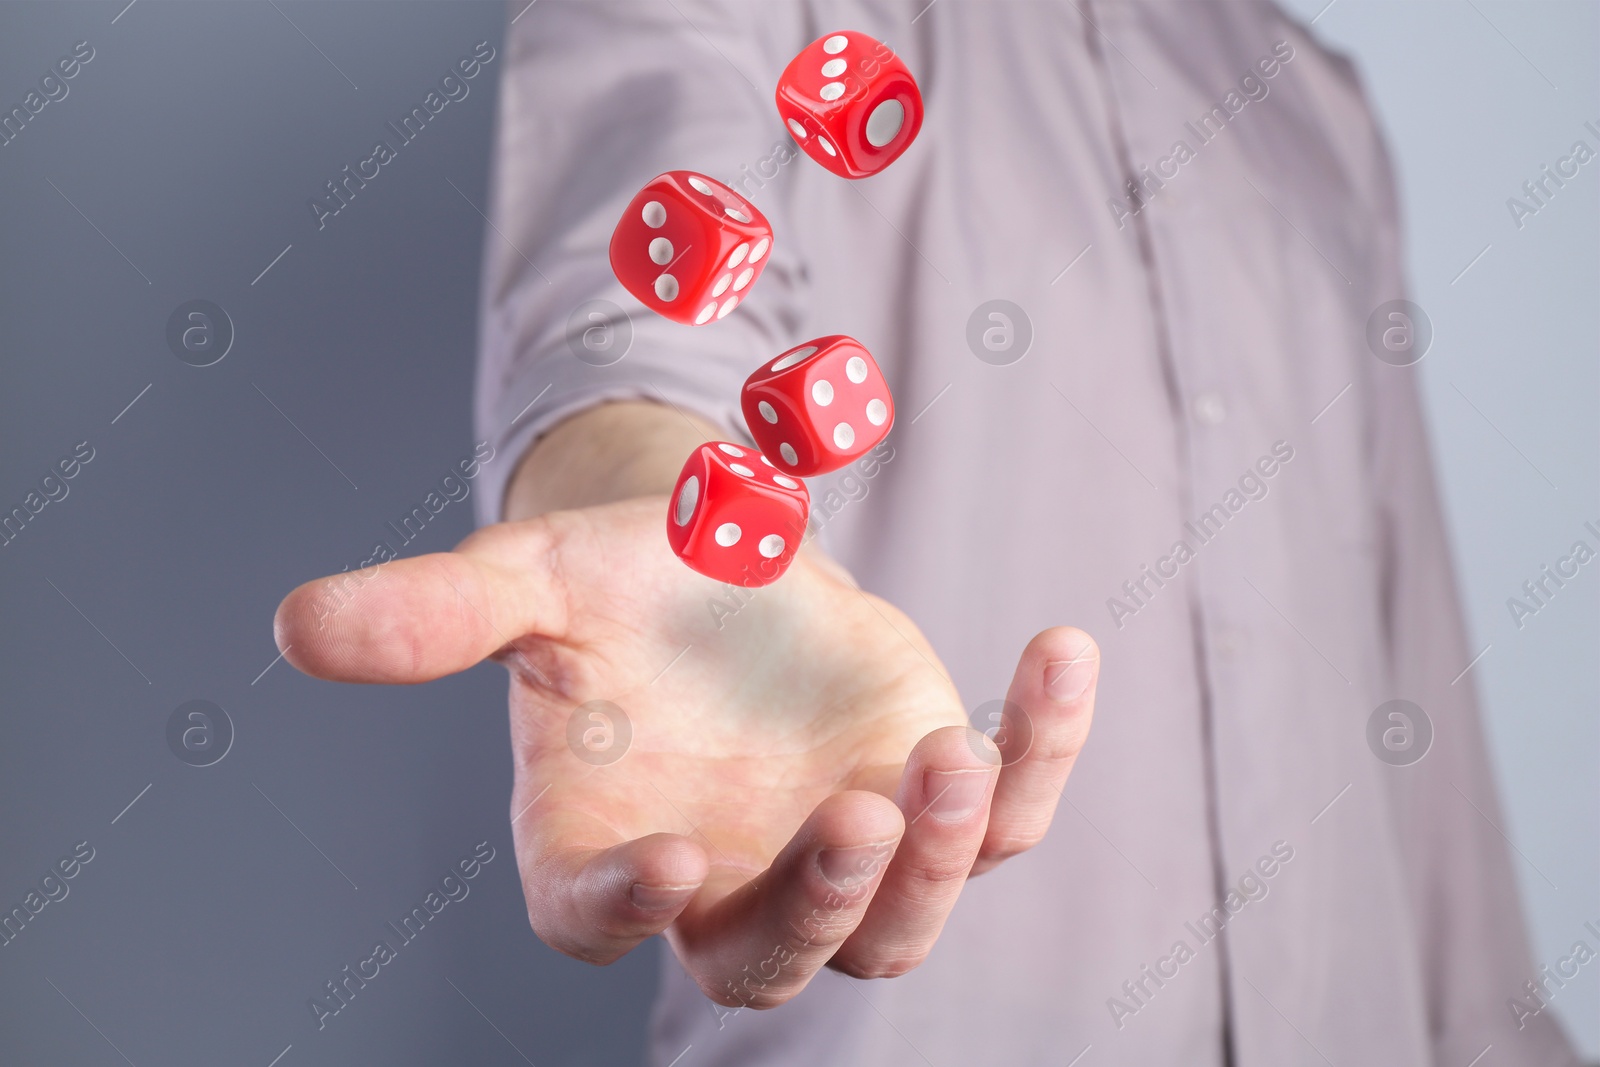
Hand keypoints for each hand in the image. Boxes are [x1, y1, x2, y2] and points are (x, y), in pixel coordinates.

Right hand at [275, 493, 1097, 1008]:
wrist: (722, 560)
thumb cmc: (616, 584)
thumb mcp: (531, 580)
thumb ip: (433, 612)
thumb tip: (295, 625)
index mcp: (607, 843)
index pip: (601, 920)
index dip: (625, 908)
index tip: (665, 856)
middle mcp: (728, 877)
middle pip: (775, 956)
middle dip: (822, 903)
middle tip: (854, 812)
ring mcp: (841, 846)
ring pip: (902, 921)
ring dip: (935, 857)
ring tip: (945, 750)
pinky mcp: (929, 791)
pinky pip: (1005, 810)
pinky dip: (1042, 747)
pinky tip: (1059, 649)